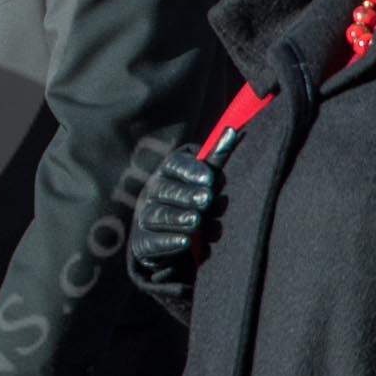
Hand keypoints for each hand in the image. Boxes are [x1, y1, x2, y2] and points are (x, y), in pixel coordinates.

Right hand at [130, 148, 225, 275]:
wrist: (171, 244)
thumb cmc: (193, 205)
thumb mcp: (203, 184)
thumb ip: (215, 161)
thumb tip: (232, 131)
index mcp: (167, 175)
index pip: (174, 165)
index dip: (191, 170)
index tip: (210, 179)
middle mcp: (152, 194)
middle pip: (166, 190)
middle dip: (186, 194)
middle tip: (207, 199)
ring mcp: (145, 219)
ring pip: (157, 215)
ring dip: (178, 217)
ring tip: (196, 221)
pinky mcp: (143, 244)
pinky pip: (153, 241)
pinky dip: (168, 241)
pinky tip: (185, 242)